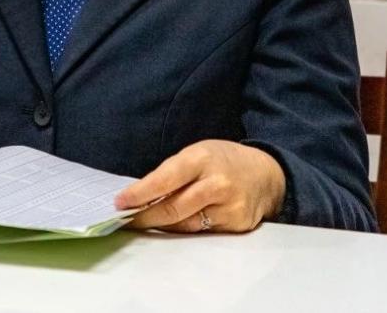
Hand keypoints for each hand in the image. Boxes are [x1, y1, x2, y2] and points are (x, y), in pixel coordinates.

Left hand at [114, 140, 284, 232]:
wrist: (266, 175)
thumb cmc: (224, 161)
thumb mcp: (198, 154)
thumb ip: (173, 173)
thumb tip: (140, 196)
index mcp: (203, 158)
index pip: (165, 179)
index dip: (140, 193)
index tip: (120, 203)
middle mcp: (217, 183)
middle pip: (172, 208)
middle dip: (145, 217)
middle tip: (126, 220)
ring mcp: (229, 207)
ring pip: (185, 225)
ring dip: (162, 225)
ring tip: (146, 222)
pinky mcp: (236, 225)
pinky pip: (202, 233)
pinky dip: (185, 230)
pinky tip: (175, 226)